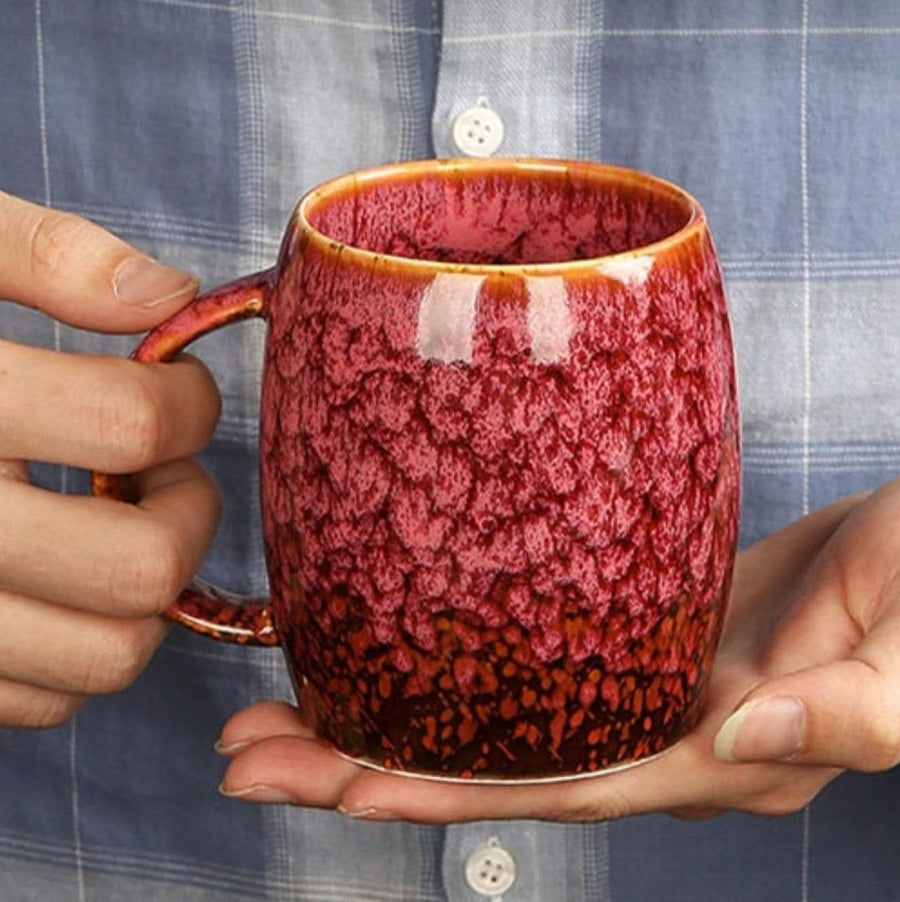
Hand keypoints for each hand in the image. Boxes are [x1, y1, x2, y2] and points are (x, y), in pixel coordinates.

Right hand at [0, 191, 220, 726]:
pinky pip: (46, 699)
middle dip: (187, 509)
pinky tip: (63, 579)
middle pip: (140, 566)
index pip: (129, 422)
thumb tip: (168, 296)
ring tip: (118, 522)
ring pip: (108, 654)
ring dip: (150, 591)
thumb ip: (44, 255)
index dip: (189, 398)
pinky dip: (84, 644)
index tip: (177, 385)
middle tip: (161, 467)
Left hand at [217, 479, 899, 820]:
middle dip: (368, 765)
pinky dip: (454, 666)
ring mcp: (642, 679)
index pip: (552, 788)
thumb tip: (738, 738)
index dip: (439, 792)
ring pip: (496, 715)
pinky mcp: (639, 628)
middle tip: (250, 751)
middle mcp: (659, 730)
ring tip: (284, 706)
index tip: (331, 784)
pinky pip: (528, 662)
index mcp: (715, 753)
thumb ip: (840, 715)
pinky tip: (398, 653)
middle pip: (494, 765)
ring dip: (390, 714)